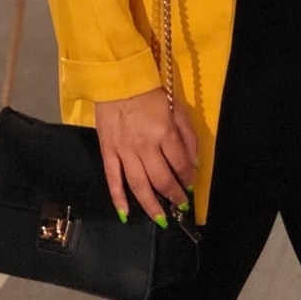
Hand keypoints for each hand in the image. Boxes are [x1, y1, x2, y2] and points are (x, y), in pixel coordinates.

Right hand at [94, 88, 198, 223]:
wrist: (119, 80)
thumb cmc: (151, 93)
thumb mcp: (177, 108)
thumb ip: (187, 135)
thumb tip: (193, 162)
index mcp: (165, 133)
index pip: (180, 164)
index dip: (187, 177)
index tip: (190, 185)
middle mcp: (145, 146)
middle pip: (161, 179)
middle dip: (174, 195)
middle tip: (180, 204)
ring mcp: (124, 151)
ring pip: (138, 185)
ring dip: (151, 205)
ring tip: (161, 219)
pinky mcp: (108, 151)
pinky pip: (112, 179)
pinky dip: (118, 198)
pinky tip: (125, 213)